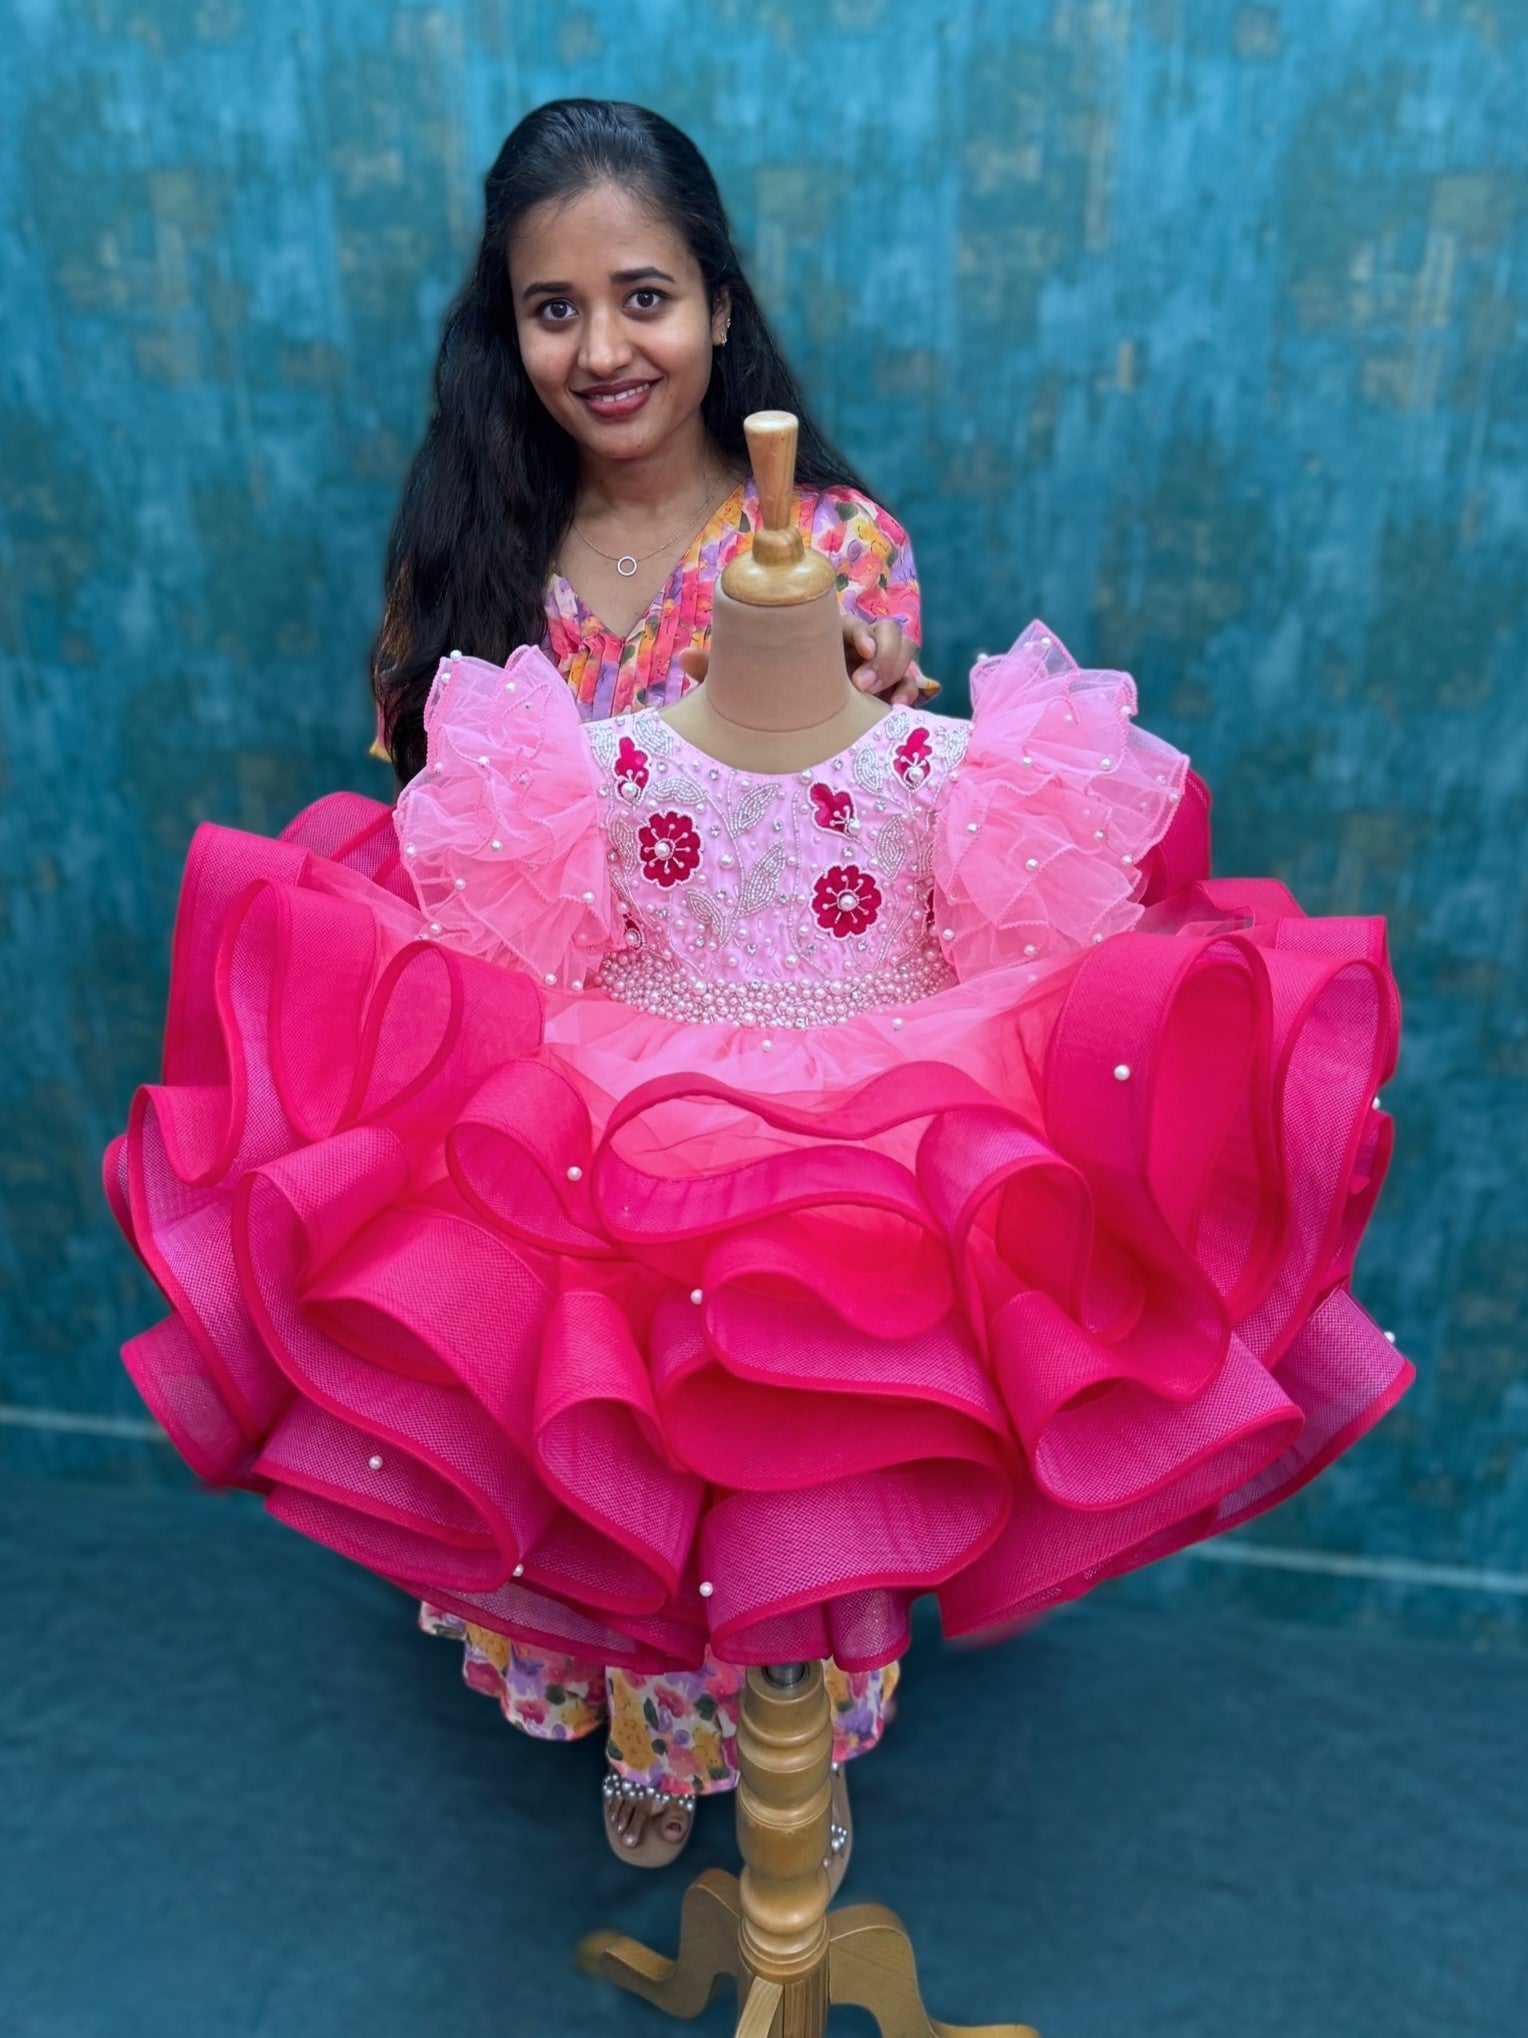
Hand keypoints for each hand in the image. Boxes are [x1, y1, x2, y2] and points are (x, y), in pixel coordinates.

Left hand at [676, 622, 938, 702]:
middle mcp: (854, 647)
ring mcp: (878, 668)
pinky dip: (911, 694)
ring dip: (899, 673)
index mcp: (824, 634)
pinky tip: (898, 712)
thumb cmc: (768, 698)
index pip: (851, 620)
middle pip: (887, 631)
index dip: (860, 631)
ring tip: (881, 702)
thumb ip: (721, 671)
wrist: (791, 730)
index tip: (858, 649)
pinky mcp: (892, 690)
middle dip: (884, 655)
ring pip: (906, 651)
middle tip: (860, 687)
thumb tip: (684, 655)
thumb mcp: (745, 687)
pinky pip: (914, 683)